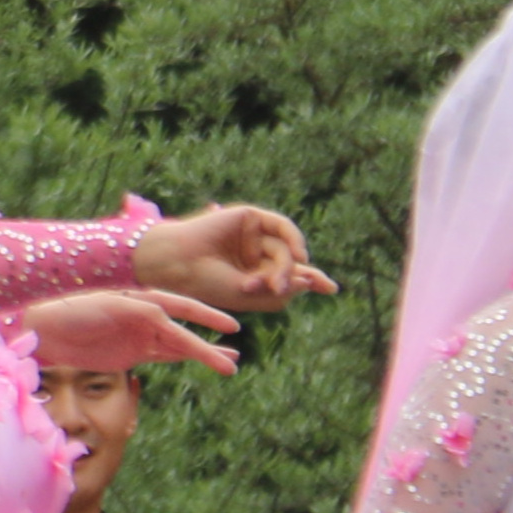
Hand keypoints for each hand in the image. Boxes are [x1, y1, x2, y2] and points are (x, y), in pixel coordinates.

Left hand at [26, 288, 240, 375]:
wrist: (45, 330)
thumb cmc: (72, 309)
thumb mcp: (108, 305)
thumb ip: (138, 312)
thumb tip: (163, 320)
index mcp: (142, 296)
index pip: (182, 307)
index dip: (206, 317)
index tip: (231, 326)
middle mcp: (146, 314)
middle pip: (184, 331)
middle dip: (208, 345)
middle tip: (236, 357)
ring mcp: (141, 334)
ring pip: (180, 346)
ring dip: (204, 353)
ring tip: (231, 363)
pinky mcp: (132, 353)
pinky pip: (166, 356)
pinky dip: (185, 359)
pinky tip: (205, 360)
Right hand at [135, 204, 334, 314]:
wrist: (180, 262)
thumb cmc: (207, 283)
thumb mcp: (250, 295)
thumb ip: (281, 291)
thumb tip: (311, 280)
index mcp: (252, 275)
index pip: (288, 276)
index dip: (310, 280)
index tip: (332, 289)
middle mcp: (254, 254)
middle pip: (290, 262)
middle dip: (296, 276)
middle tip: (296, 287)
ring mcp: (252, 235)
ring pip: (284, 249)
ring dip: (285, 266)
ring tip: (272, 282)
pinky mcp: (250, 217)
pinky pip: (282, 226)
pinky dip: (293, 238)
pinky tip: (298, 254)